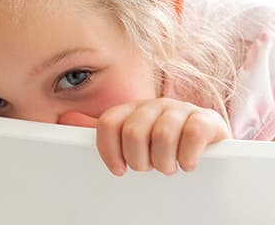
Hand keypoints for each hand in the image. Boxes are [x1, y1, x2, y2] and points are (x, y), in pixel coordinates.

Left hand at [58, 98, 229, 175]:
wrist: (209, 145)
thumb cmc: (165, 146)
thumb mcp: (132, 141)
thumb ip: (103, 133)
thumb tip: (65, 118)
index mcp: (132, 110)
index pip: (109, 123)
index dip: (109, 150)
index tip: (119, 169)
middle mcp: (154, 105)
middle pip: (134, 132)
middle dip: (140, 160)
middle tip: (150, 167)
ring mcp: (181, 110)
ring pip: (163, 135)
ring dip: (165, 162)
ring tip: (169, 167)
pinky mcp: (207, 119)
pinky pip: (193, 134)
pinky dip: (188, 156)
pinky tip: (188, 163)